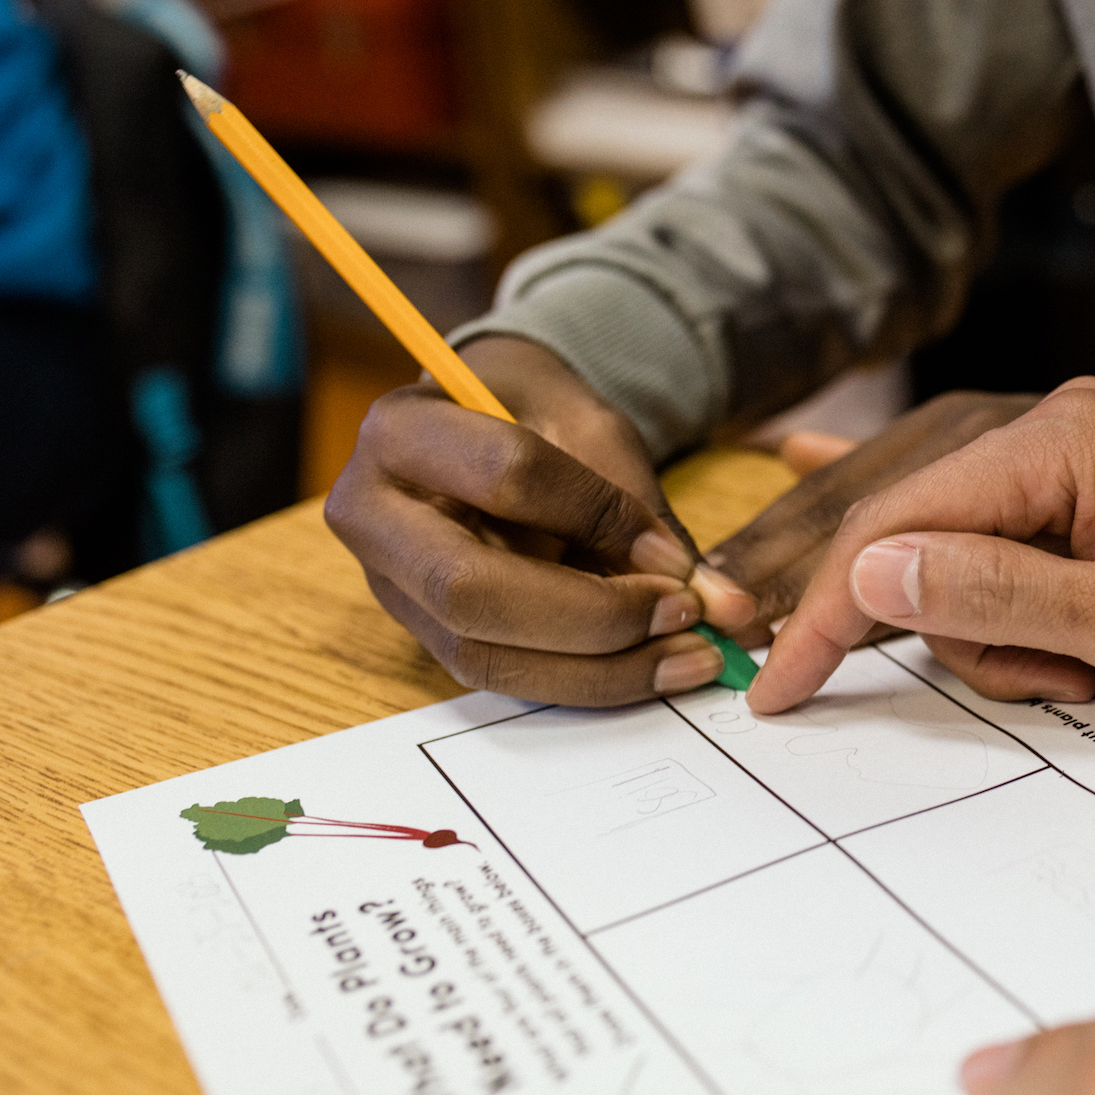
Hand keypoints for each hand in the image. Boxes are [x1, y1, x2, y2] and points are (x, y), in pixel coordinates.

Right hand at [324, 335, 754, 704]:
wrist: (487, 426)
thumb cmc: (536, 413)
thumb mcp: (593, 430)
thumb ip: (646, 510)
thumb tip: (722, 604)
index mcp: (400, 430)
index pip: (506, 476)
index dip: (599, 518)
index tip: (673, 552)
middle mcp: (372, 516)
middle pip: (470, 589)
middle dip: (592, 615)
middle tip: (684, 614)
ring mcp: (391, 585)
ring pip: (484, 652)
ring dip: (600, 668)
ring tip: (690, 656)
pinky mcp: (426, 633)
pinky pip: (504, 676)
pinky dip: (587, 681)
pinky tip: (655, 669)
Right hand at [749, 379, 1094, 717]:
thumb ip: (993, 597)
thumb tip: (870, 578)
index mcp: (1059, 445)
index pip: (897, 526)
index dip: (826, 614)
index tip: (776, 690)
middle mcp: (1057, 427)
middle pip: (918, 529)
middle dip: (930, 625)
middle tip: (986, 678)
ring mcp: (1083, 453)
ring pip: (967, 546)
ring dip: (1001, 632)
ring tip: (1093, 674)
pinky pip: (1013, 536)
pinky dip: (1004, 589)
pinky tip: (1008, 597)